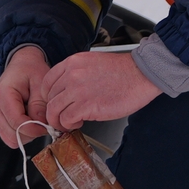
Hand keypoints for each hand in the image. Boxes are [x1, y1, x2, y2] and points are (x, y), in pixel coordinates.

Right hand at [0, 46, 51, 147]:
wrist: (22, 65)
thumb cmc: (30, 70)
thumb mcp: (40, 81)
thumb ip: (39, 103)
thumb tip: (40, 123)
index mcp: (4, 94)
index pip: (17, 122)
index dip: (34, 128)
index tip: (47, 126)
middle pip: (12, 135)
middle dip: (31, 132)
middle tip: (44, 122)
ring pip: (10, 138)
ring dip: (27, 134)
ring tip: (36, 118)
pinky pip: (10, 136)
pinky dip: (22, 133)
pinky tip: (30, 120)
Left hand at [40, 49, 160, 130]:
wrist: (141, 75)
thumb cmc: (123, 72)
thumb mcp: (93, 63)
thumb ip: (77, 73)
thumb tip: (68, 90)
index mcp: (73, 62)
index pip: (47, 82)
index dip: (48, 97)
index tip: (54, 104)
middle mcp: (72, 74)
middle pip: (48, 98)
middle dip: (53, 111)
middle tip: (62, 117)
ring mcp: (78, 90)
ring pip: (53, 111)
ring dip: (59, 121)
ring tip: (69, 123)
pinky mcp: (86, 105)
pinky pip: (66, 119)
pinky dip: (69, 125)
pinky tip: (79, 123)